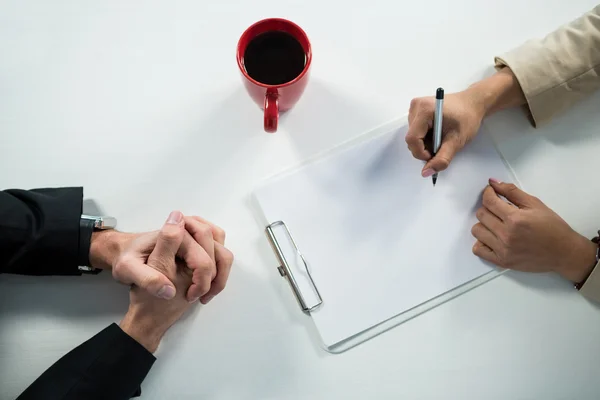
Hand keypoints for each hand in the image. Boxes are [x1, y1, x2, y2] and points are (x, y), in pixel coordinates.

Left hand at [89, 212, 233, 302]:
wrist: (127, 252)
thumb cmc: (127, 259)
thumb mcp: (128, 271)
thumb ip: (147, 279)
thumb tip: (169, 290)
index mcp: (174, 235)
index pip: (203, 260)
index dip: (201, 282)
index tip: (189, 296)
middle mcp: (188, 228)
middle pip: (218, 252)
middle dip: (213, 279)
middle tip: (197, 296)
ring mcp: (195, 232)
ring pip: (222, 249)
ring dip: (220, 273)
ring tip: (205, 292)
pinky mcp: (198, 239)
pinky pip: (219, 250)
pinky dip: (218, 268)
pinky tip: (205, 283)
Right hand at [405, 90, 484, 176]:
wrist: (472, 104)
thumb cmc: (467, 118)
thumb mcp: (456, 141)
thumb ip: (442, 158)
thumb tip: (427, 172)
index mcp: (425, 110)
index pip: (412, 139)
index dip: (421, 152)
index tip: (433, 156)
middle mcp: (416, 106)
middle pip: (411, 138)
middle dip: (424, 148)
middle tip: (441, 147)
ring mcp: (415, 108)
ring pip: (413, 136)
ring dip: (425, 143)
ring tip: (440, 138)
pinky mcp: (416, 110)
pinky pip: (415, 130)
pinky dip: (424, 137)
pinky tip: (436, 133)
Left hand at [471, 179, 596, 281]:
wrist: (564, 252)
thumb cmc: (552, 227)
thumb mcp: (535, 204)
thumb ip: (512, 191)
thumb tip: (492, 182)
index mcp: (515, 218)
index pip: (489, 201)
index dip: (487, 193)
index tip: (491, 192)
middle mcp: (506, 234)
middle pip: (481, 215)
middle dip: (487, 208)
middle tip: (498, 209)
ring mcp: (502, 249)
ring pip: (476, 231)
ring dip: (484, 224)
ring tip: (496, 224)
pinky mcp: (501, 261)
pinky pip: (478, 250)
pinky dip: (482, 243)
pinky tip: (492, 238)